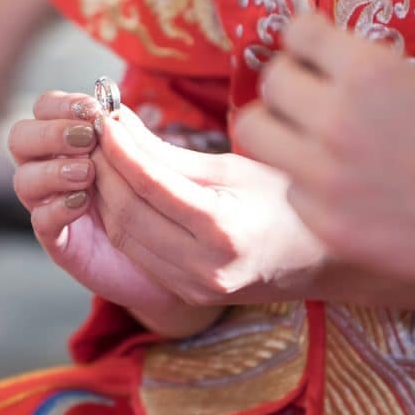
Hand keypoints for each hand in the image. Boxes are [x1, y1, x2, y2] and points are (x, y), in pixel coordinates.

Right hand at [8, 91, 182, 314]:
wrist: (176, 258)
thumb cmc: (164, 203)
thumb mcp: (155, 166)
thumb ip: (134, 140)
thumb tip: (117, 111)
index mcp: (73, 142)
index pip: (45, 109)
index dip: (61, 105)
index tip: (92, 110)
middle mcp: (54, 169)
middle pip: (21, 138)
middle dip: (50, 133)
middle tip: (85, 139)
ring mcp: (52, 205)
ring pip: (24, 179)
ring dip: (52, 170)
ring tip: (87, 172)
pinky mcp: (60, 241)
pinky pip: (40, 220)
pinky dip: (57, 207)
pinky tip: (83, 202)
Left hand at [93, 107, 327, 305]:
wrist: (318, 260)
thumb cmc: (284, 202)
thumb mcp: (235, 168)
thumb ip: (172, 153)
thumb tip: (120, 122)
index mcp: (224, 229)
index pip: (151, 185)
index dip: (119, 149)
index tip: (104, 120)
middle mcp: (205, 266)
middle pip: (128, 214)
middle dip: (104, 170)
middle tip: (95, 136)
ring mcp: (194, 287)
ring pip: (125, 237)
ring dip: (106, 196)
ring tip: (103, 159)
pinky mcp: (187, 295)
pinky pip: (139, 253)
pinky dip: (122, 220)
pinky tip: (120, 192)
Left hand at [234, 13, 414, 289]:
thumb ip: (372, 74)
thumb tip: (332, 66)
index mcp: (367, 71)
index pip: (299, 32)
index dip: (303, 37)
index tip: (308, 46)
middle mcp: (335, 119)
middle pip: (270, 83)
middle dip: (286, 82)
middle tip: (302, 94)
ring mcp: (325, 176)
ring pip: (256, 136)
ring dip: (277, 130)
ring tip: (298, 138)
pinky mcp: (326, 224)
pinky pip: (291, 190)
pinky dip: (307, 184)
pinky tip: (337, 188)